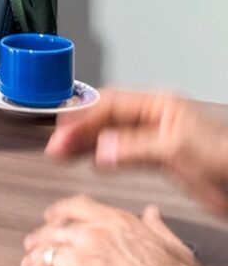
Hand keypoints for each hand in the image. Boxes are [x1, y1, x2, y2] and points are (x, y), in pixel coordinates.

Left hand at [22, 195, 199, 265]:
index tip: (50, 215)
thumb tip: (152, 214)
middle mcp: (94, 235)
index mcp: (115, 221)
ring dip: (36, 259)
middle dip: (41, 238)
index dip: (59, 209)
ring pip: (48, 253)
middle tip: (32, 245)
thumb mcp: (172, 244)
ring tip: (28, 264)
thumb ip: (156, 226)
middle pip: (55, 230)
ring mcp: (83, 258)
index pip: (77, 205)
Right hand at [45, 90, 227, 214]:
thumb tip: (99, 149)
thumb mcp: (176, 149)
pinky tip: (89, 160)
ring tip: (60, 151)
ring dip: (85, 142)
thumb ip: (135, 148)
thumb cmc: (224, 158)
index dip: (81, 116)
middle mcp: (153, 117)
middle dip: (77, 129)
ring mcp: (154, 137)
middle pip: (105, 117)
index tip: (61, 130)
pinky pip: (120, 152)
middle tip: (54, 144)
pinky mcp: (158, 158)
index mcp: (158, 104)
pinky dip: (101, 156)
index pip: (109, 104)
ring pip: (109, 134)